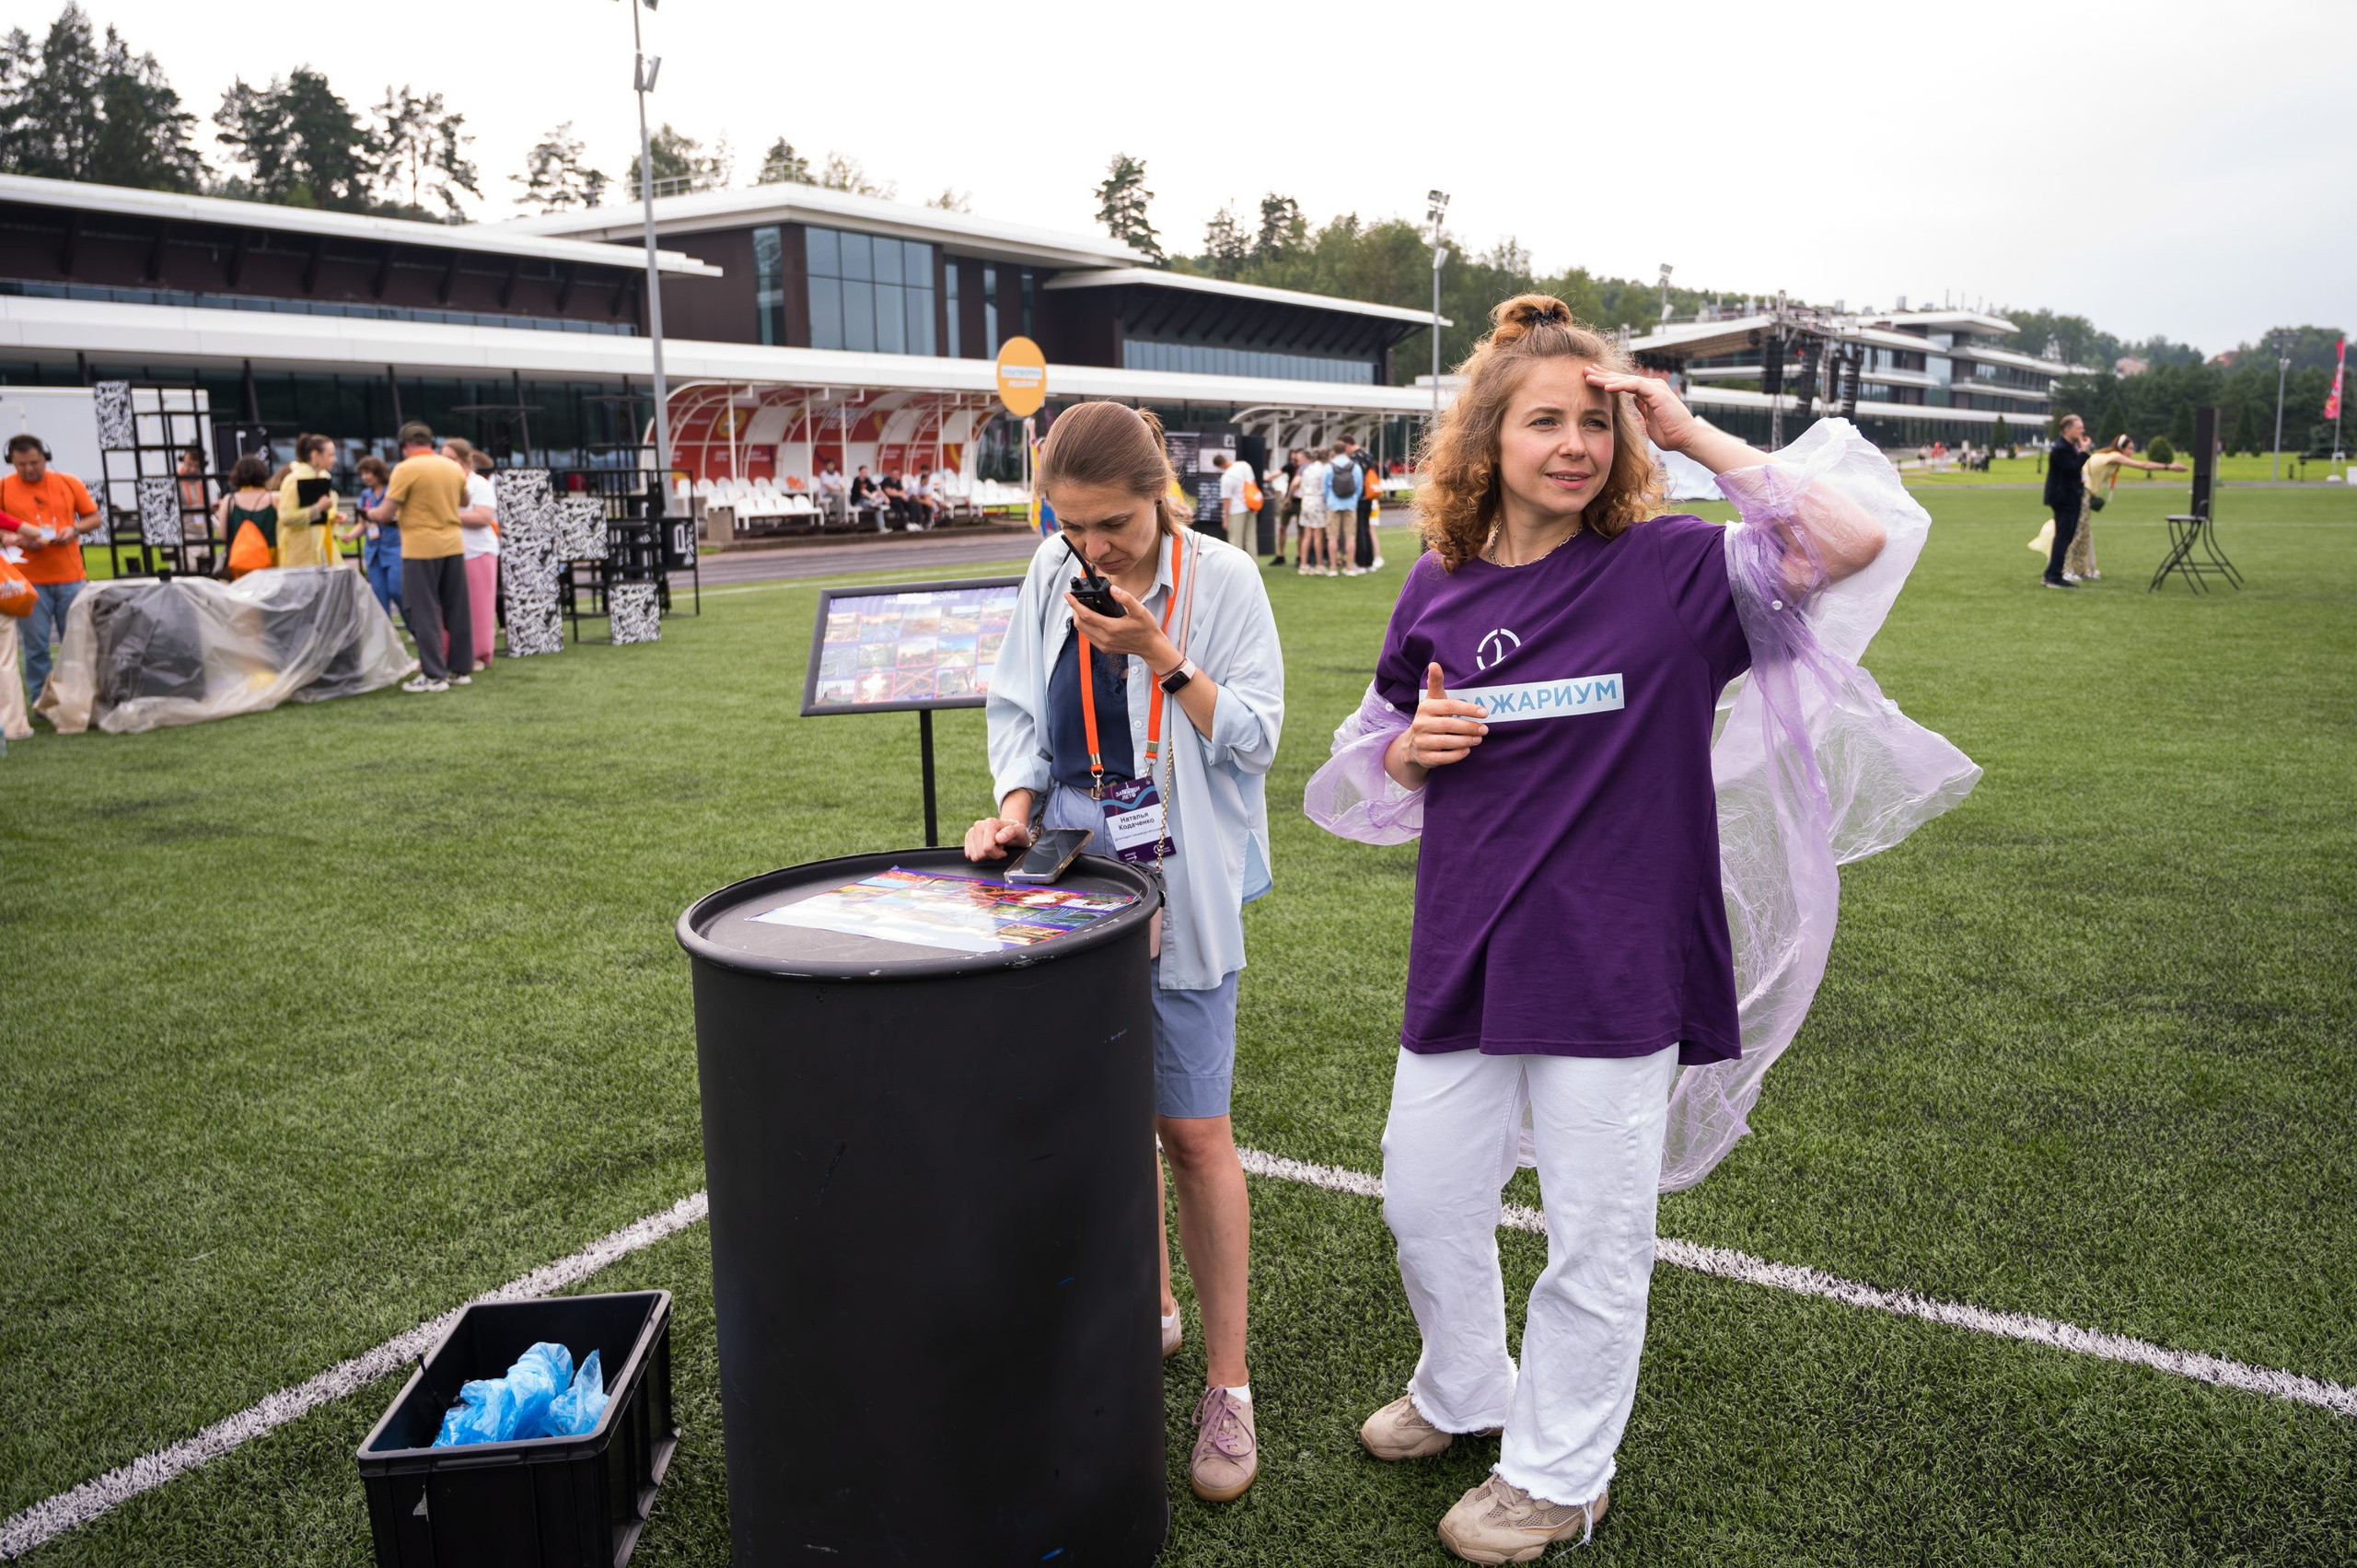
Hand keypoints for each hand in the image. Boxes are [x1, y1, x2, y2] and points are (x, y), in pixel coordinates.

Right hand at [964, 816, 1031, 862]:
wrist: (1010, 830)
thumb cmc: (1015, 832)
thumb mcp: (1019, 832)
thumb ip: (1011, 832)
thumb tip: (999, 838)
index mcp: (990, 823)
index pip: (987, 848)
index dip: (997, 854)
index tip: (1004, 849)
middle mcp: (979, 825)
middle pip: (980, 853)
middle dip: (991, 855)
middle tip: (999, 848)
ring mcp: (972, 831)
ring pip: (974, 855)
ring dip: (985, 855)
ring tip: (994, 847)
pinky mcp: (968, 837)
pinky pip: (969, 854)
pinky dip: (979, 854)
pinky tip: (986, 847)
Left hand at [1066, 585, 1175, 668]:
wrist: (1151, 646)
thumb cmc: (1146, 628)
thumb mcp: (1140, 610)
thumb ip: (1126, 598)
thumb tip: (1112, 589)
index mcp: (1112, 627)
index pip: (1086, 614)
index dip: (1074, 603)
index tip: (1068, 595)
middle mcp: (1105, 638)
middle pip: (1079, 623)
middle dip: (1074, 610)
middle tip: (1074, 599)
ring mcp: (1103, 644)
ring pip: (1082, 631)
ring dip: (1078, 618)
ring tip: (1079, 607)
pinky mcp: (1104, 648)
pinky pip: (1088, 636)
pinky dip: (1084, 626)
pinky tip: (1088, 619)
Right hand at [1402, 662, 1488, 770]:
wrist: (1412, 744)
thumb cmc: (1431, 718)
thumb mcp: (1433, 700)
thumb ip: (1436, 683)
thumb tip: (1434, 664)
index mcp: (1425, 708)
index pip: (1449, 706)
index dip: (1468, 709)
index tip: (1484, 713)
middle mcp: (1420, 724)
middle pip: (1448, 725)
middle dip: (1469, 727)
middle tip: (1485, 729)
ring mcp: (1421, 742)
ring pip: (1446, 742)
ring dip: (1465, 741)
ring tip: (1478, 739)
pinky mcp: (1424, 758)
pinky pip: (1441, 758)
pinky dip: (1456, 755)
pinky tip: (1466, 751)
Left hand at [1585, 367, 1701, 453]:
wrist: (1687, 439)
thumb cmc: (1671, 433)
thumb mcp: (1650, 420)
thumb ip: (1643, 408)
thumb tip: (1635, 402)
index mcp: (1649, 392)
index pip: (1624, 382)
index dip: (1607, 379)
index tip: (1591, 378)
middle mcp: (1652, 386)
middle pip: (1622, 378)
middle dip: (1602, 374)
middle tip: (1584, 369)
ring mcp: (1655, 388)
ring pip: (1626, 379)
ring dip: (1606, 378)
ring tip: (1589, 377)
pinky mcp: (1657, 393)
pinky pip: (1635, 386)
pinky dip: (1620, 386)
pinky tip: (1606, 386)